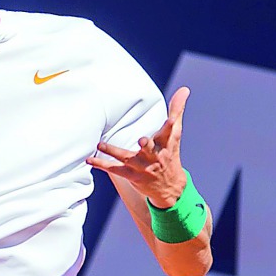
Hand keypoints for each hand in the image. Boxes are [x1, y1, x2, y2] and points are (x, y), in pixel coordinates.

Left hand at [87, 86, 190, 207]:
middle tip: (142, 140)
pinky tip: (90, 159)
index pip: (170, 133)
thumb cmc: (169, 153)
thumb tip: (184, 89)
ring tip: (100, 145)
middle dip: (147, 145)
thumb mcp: (174, 134)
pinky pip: (114, 169)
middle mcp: (154, 155)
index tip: (171, 120)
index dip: (171, 125)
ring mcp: (141, 166)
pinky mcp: (131, 175)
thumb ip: (176, 110)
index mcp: (165, 143)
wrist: (170, 186)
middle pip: (150, 149)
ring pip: (126, 157)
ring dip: (113, 151)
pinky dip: (102, 164)